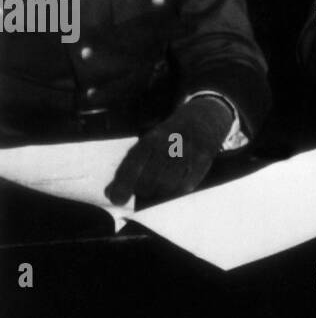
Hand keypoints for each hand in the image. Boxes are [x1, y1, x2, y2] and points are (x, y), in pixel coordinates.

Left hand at [106, 97, 233, 203]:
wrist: (202, 117)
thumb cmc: (169, 137)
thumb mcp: (147, 144)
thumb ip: (128, 168)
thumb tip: (110, 193)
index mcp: (150, 139)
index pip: (132, 166)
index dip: (122, 186)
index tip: (118, 200)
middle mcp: (168, 144)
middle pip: (149, 180)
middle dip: (144, 190)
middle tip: (145, 190)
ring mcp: (187, 151)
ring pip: (168, 185)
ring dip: (162, 191)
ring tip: (161, 187)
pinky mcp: (203, 158)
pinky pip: (187, 184)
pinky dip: (179, 188)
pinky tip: (177, 185)